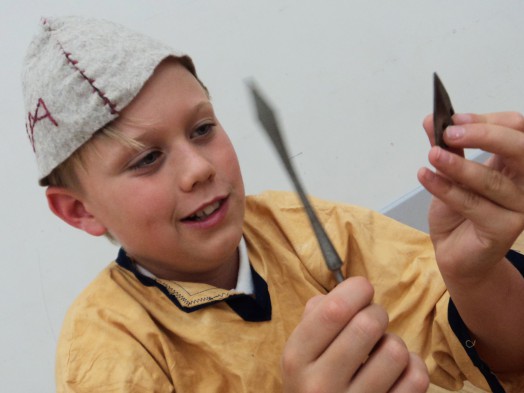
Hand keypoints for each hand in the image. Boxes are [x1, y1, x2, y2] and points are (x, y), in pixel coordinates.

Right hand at [281, 277, 428, 392]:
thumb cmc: (313, 384)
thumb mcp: (300, 353)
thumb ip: (316, 316)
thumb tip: (351, 290)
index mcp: (296, 359)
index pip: (333, 310)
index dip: (356, 290)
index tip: (361, 291)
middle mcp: (321, 385)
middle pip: (368, 324)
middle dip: (376, 313)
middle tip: (371, 323)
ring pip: (395, 350)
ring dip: (393, 343)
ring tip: (380, 352)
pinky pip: (417, 378)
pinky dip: (413, 366)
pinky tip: (397, 372)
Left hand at [418, 112, 523, 279]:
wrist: (455, 252)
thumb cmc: (459, 212)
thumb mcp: (450, 174)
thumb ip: (446, 148)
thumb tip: (431, 119)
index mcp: (515, 164)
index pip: (516, 130)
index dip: (487, 120)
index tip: (453, 119)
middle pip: (520, 149)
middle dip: (484, 135)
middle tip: (449, 133)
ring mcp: (518, 208)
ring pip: (491, 180)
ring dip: (458, 165)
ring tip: (432, 154)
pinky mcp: (503, 229)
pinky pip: (472, 204)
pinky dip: (445, 188)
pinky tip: (424, 176)